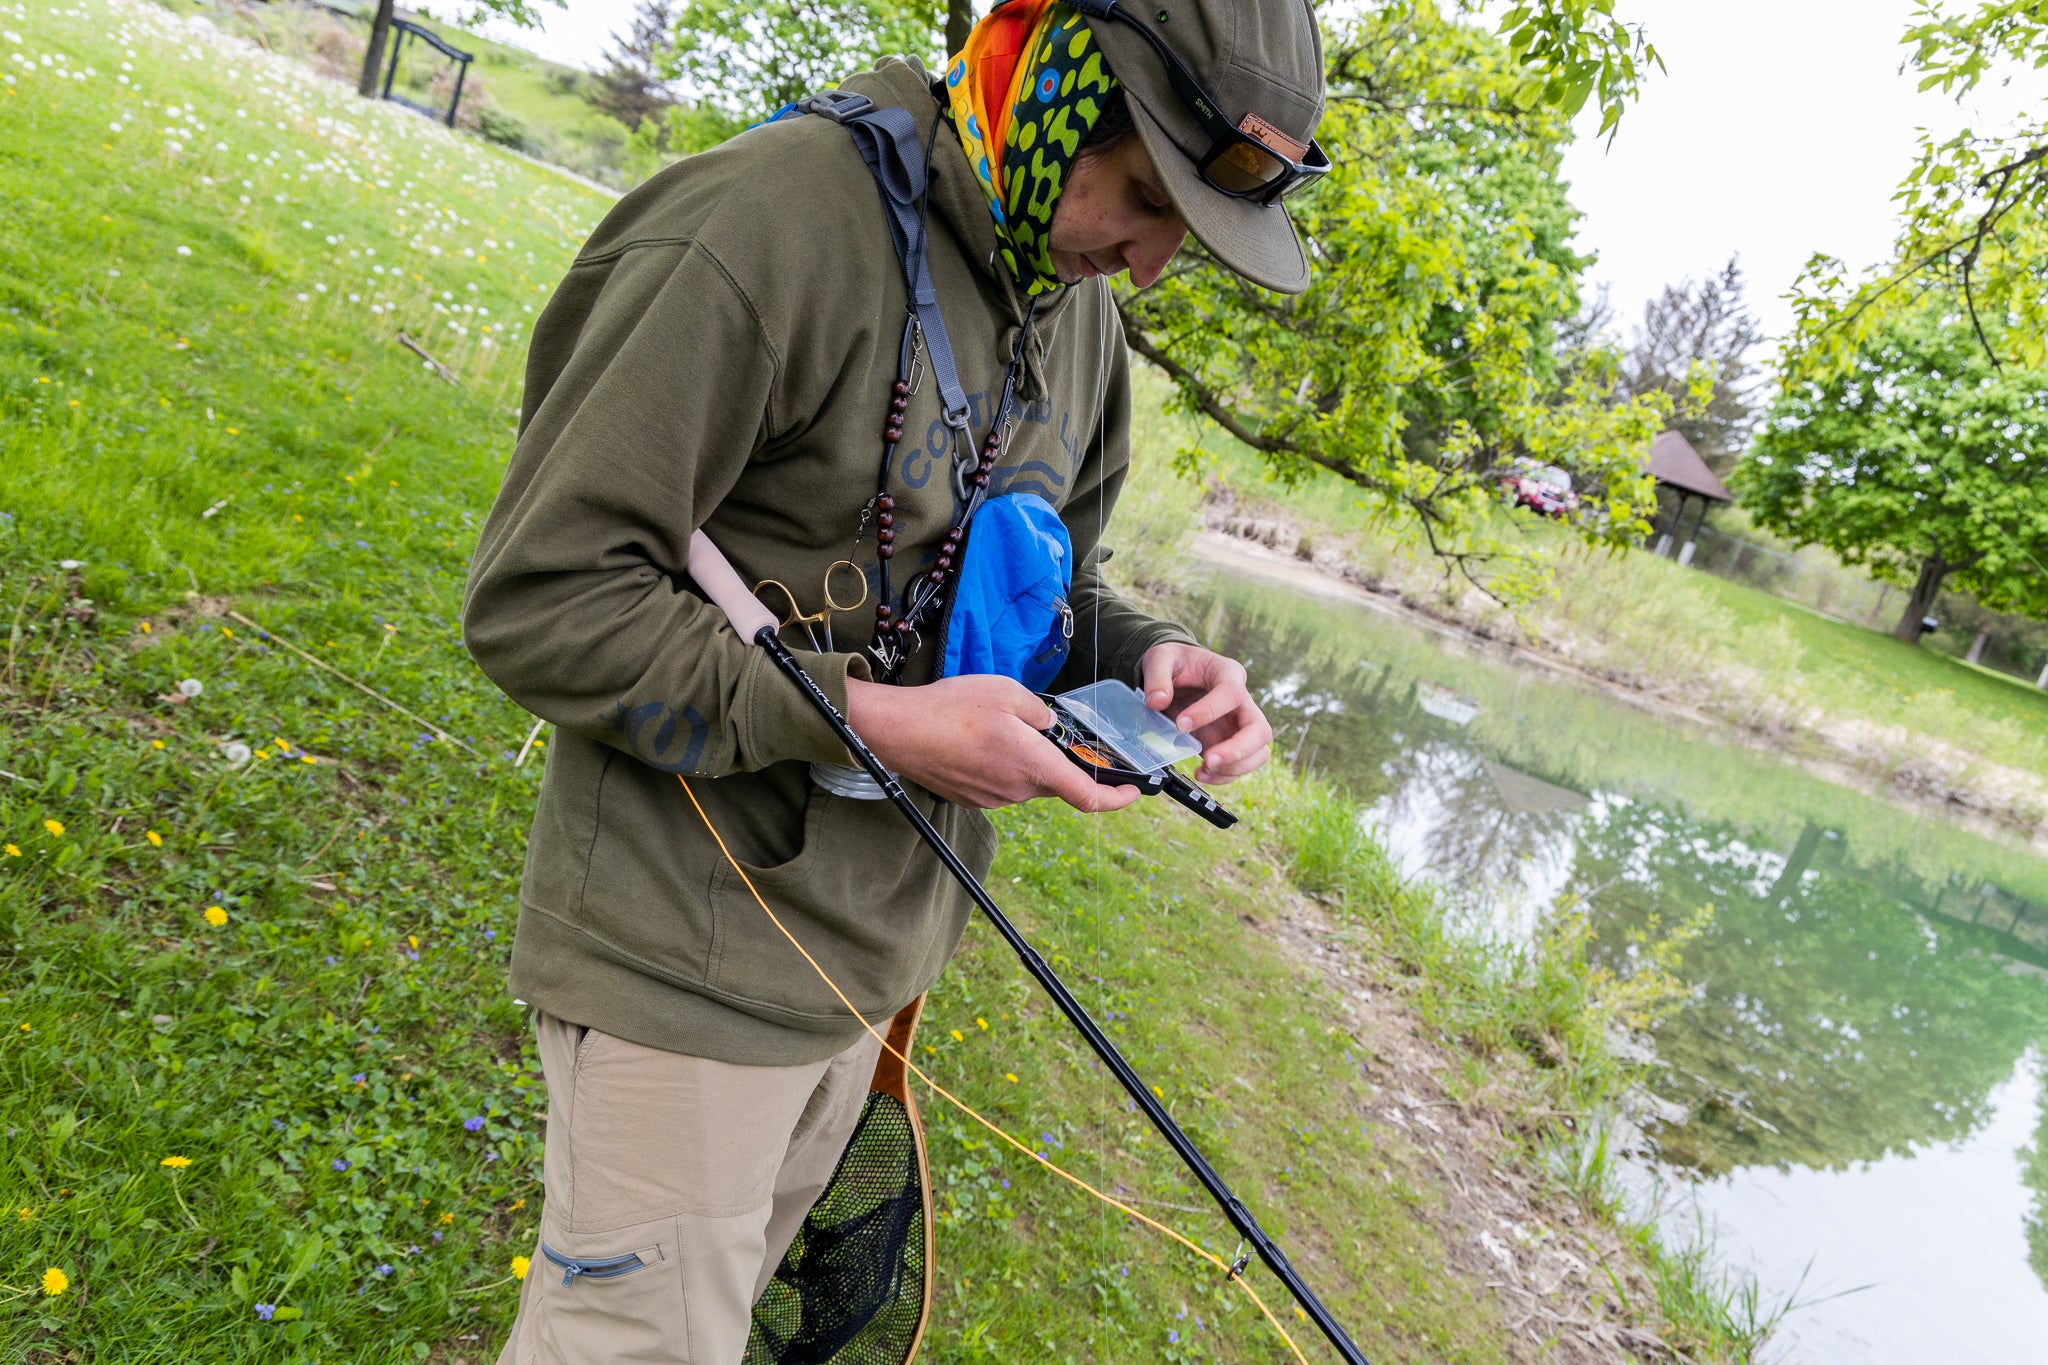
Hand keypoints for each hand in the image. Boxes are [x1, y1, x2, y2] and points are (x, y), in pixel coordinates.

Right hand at [845, 675, 1142, 813]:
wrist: (899, 731)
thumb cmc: (952, 708)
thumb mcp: (1008, 692)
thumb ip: (1040, 712)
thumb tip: (1049, 727)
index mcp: (1035, 765)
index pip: (1088, 796)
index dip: (1116, 798)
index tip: (1132, 792)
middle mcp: (1019, 789)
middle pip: (1055, 782)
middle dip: (1058, 760)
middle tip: (1042, 730)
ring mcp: (994, 798)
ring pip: (1026, 781)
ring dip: (1025, 760)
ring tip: (997, 728)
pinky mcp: (973, 799)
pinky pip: (1001, 783)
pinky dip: (1001, 765)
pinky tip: (979, 741)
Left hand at [1139, 643, 1271, 784]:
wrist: (1179, 674)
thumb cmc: (1175, 663)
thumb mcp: (1160, 657)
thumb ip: (1157, 675)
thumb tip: (1157, 702)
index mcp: (1228, 674)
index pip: (1231, 694)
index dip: (1209, 711)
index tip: (1182, 725)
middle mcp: (1242, 701)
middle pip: (1260, 729)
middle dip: (1238, 749)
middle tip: (1209, 759)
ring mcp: (1239, 725)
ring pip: (1259, 751)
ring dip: (1235, 767)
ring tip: (1204, 769)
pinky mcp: (1231, 743)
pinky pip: (1241, 765)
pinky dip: (1224, 776)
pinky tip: (1201, 773)